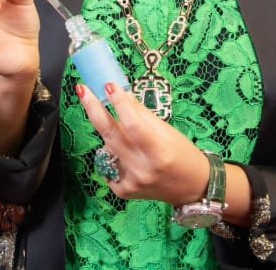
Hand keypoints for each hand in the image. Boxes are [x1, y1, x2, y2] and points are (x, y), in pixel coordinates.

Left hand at [75, 83, 210, 206]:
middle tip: (83, 90)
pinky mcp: (122, 191)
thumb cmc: (184, 155)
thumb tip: (121, 93)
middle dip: (94, 109)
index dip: (119, 104)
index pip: (133, 124)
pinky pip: (108, 163)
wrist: (192, 188)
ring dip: (110, 133)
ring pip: (107, 147)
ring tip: (122, 130)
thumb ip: (142, 115)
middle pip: (111, 135)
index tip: (108, 85)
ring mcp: (130, 182)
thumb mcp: (168, 131)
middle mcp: (142, 169)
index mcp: (159, 153)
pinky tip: (125, 153)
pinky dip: (113, 153)